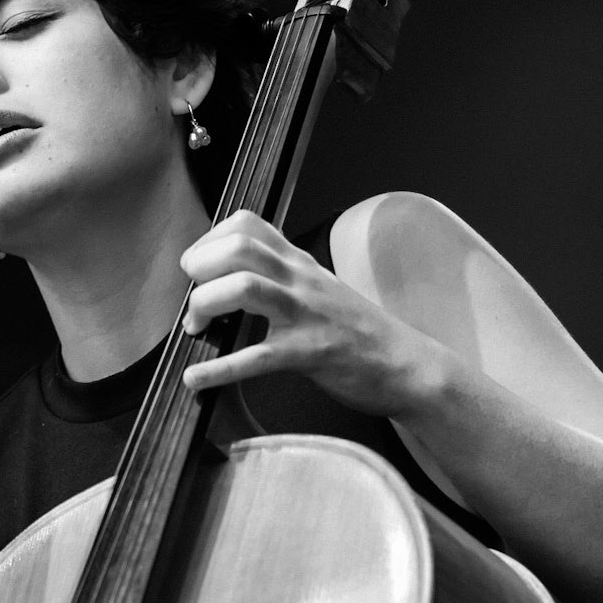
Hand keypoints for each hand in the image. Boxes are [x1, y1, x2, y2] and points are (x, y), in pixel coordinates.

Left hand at [179, 212, 432, 415]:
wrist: (408, 365)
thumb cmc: (359, 332)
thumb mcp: (320, 290)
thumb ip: (281, 279)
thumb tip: (230, 283)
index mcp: (300, 263)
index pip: (247, 223)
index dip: (210, 240)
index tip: (200, 269)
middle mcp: (300, 280)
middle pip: (238, 248)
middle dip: (201, 269)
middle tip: (194, 299)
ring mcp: (306, 315)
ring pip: (243, 289)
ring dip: (205, 305)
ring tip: (196, 329)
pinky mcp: (310, 354)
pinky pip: (256, 358)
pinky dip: (218, 369)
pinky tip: (195, 380)